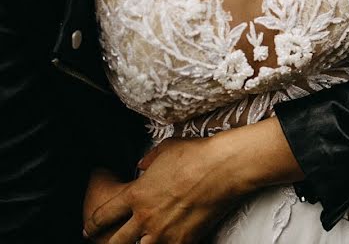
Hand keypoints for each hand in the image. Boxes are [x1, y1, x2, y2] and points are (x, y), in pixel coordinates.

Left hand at [83, 137, 243, 243]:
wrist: (224, 167)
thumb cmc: (196, 155)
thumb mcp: (166, 149)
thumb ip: (150, 160)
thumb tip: (141, 164)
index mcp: (137, 195)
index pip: (104, 215)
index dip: (93, 224)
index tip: (89, 228)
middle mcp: (145, 217)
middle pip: (116, 241)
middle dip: (110, 243)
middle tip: (108, 242)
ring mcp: (164, 232)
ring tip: (143, 241)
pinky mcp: (184, 240)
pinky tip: (169, 242)